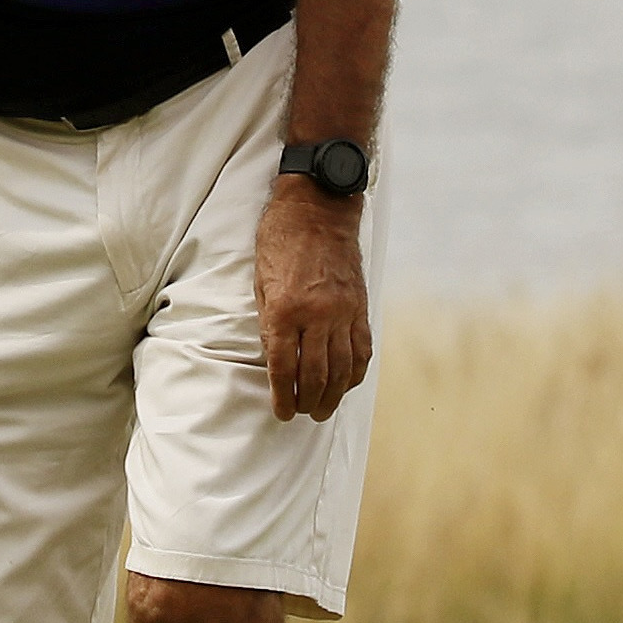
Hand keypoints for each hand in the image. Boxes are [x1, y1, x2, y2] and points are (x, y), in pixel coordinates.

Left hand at [254, 185, 371, 421]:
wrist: (317, 208)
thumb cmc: (280, 240)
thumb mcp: (261, 282)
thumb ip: (270, 324)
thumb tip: (277, 361)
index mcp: (285, 310)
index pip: (285, 369)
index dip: (283, 397)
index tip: (282, 412)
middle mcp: (317, 315)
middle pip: (316, 375)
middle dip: (309, 402)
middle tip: (303, 415)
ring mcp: (343, 312)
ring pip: (343, 368)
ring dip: (333, 395)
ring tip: (323, 410)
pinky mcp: (359, 306)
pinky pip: (362, 349)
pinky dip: (356, 372)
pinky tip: (347, 384)